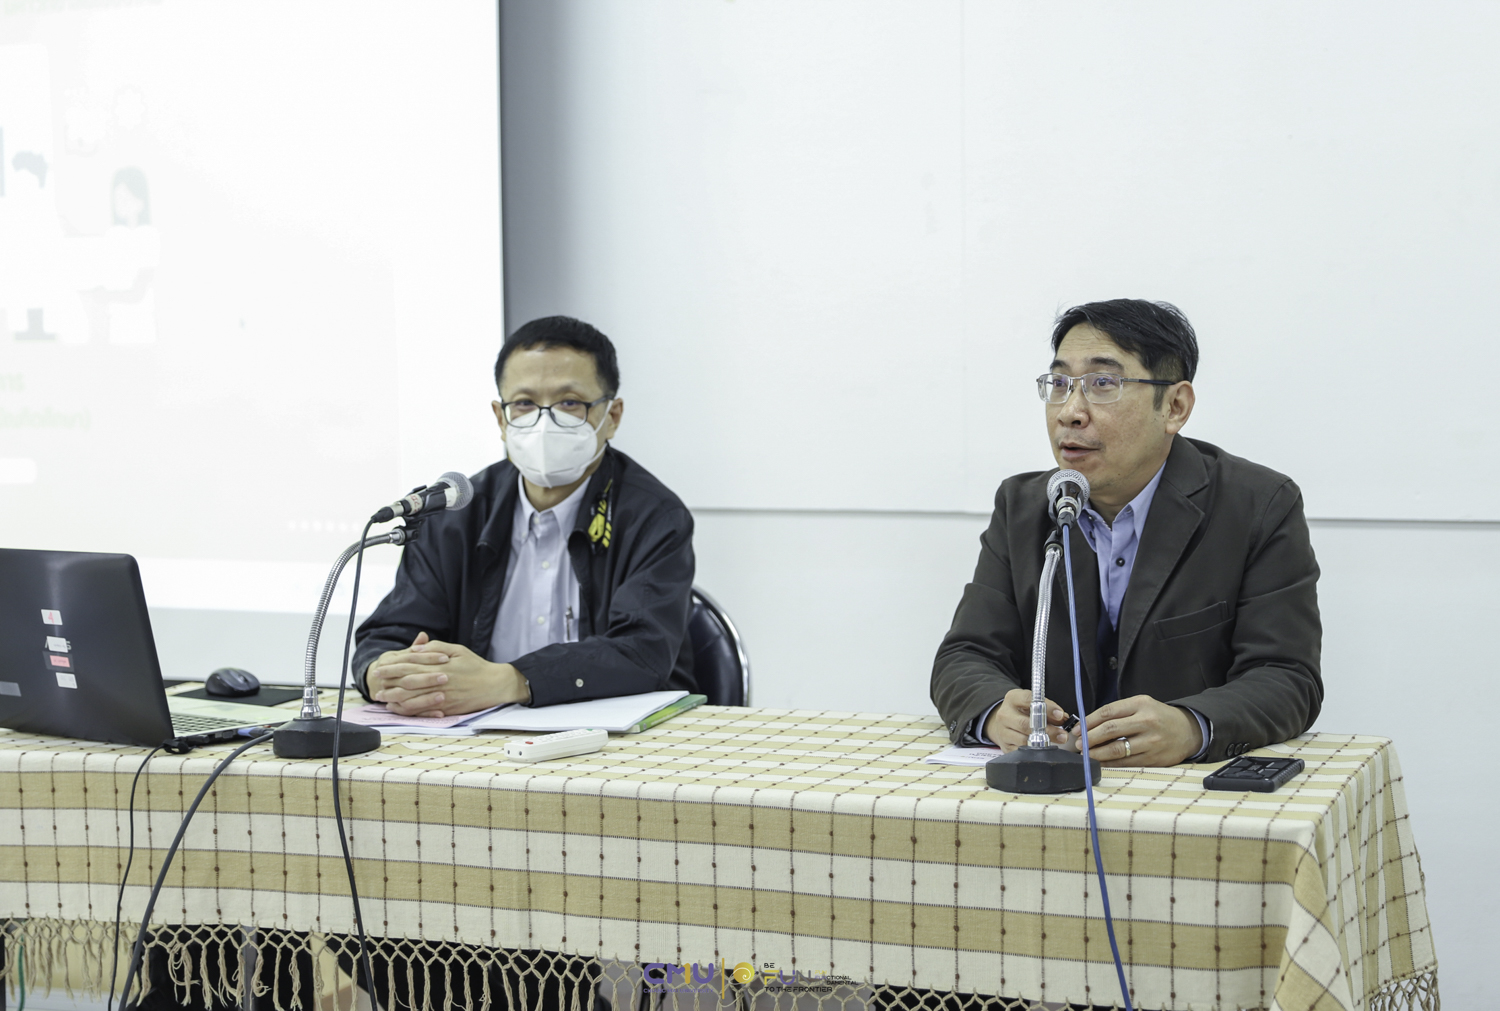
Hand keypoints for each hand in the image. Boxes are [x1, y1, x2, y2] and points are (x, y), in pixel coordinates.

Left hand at [366, 633, 530, 715]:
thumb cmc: (476, 666)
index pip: (410, 665)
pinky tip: (398, 708)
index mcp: (440, 665)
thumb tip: (415, 649)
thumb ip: (435, 647)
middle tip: (375, 681)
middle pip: (407, 682)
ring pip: (412, 698)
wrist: (494, 685)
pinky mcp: (445, 709)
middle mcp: (439, 682)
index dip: (393, 666)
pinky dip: (407, 710)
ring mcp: (442, 697)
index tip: (380, 666)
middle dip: (388, 681)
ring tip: (381, 697)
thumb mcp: (457, 649)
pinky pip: (422, 711)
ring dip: (394, 697)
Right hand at [983, 688, 1070, 751]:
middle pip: (1025, 724)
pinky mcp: (1005, 746)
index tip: (1059, 715)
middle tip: (1062, 734)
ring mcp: (1003, 731)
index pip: (1029, 700)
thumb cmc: (1022, 712)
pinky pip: (1021, 750)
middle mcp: (1005, 714)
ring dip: (1043, 742)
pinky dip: (1034, 750)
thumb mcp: (1033, 705)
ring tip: (1057, 741)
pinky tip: (1044, 748)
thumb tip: (1063, 718)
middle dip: (1047, 730)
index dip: (1046, 708)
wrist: (1004, 723)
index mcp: (1012, 699)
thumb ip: (1048, 710)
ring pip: (1023, 740)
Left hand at [1073, 695, 1201, 766]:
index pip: (1108, 712)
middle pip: (1110, 730)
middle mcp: (1146, 721)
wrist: (1189, 731)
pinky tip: (1100, 763)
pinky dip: (1110, 764)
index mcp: (1141, 704)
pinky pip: (1126, 762)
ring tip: (1085, 755)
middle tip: (1078, 745)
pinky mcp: (1154, 758)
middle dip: (1089, 738)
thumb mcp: (1142, 705)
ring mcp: (1151, 741)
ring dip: (1097, 753)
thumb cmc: (1159, 717)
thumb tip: (1089, 725)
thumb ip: (1119, 713)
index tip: (1077, 730)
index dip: (1088, 722)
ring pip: (1117, 749)